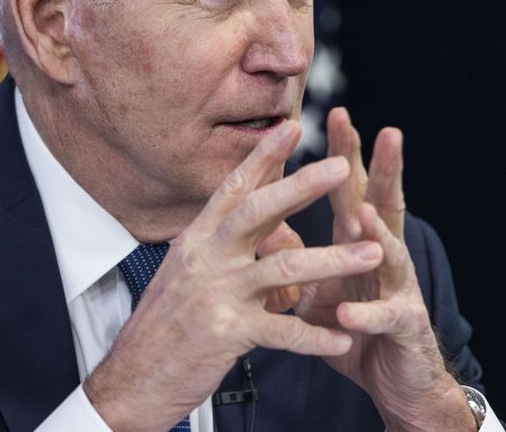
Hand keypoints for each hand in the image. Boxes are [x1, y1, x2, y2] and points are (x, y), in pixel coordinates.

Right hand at [84, 120, 384, 431]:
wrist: (132, 379)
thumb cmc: (165, 326)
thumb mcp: (188, 273)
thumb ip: (226, 248)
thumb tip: (263, 227)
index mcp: (196, 239)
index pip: (233, 188)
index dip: (263, 156)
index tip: (292, 126)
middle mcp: (205, 258)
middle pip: (257, 211)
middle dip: (301, 186)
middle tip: (340, 167)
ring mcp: (216, 294)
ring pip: (282, 267)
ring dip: (333, 259)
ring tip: (372, 252)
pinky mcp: (226, 333)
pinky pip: (281, 332)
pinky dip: (314, 337)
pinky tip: (342, 340)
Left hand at [294, 107, 474, 431]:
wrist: (397, 384)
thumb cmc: (358, 330)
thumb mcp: (320, 289)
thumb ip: (299, 257)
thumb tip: (263, 226)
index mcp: (359, 245)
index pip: (350, 191)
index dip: (344, 154)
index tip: (332, 114)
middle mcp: (384, 259)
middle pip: (384, 206)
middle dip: (383, 169)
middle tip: (384, 131)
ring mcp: (399, 291)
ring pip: (394, 256)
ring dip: (378, 235)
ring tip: (364, 214)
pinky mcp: (405, 329)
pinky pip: (385, 318)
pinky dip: (367, 314)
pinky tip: (351, 312)